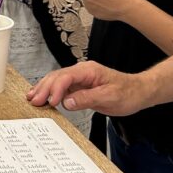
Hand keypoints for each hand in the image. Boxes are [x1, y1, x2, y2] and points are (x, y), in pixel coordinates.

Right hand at [26, 61, 151, 115]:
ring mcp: (80, 78)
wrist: (140, 92)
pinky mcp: (80, 86)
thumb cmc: (128, 93)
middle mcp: (82, 72)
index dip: (55, 89)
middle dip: (44, 88)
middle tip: (34, 100)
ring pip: (56, 81)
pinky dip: (51, 92)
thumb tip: (66, 102)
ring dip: (44, 89)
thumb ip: (87, 99)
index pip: (66, 77)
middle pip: (57, 77)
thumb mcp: (109, 97)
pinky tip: (44, 97)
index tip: (50, 101)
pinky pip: (62, 87)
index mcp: (88, 70)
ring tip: (32, 98)